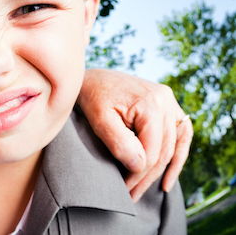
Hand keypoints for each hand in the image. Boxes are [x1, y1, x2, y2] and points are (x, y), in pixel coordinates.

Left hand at [78, 69, 192, 201]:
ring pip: (174, 145)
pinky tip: (168, 177)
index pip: (151, 150)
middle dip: (147, 177)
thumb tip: (139, 166)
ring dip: (162, 171)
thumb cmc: (92, 97)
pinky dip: (177, 156)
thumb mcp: (99, 120)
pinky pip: (181, 134)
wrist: (91, 78)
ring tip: (146, 190)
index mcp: (151, 103)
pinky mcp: (168, 106)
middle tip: (131, 195)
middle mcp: (165, 100)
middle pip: (163, 150)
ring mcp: (169, 101)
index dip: (138, 174)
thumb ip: (119, 142)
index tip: (125, 188)